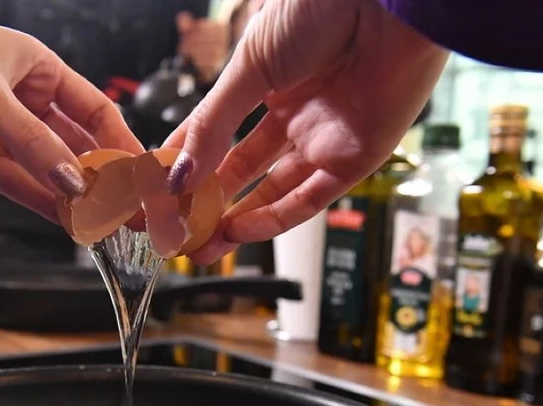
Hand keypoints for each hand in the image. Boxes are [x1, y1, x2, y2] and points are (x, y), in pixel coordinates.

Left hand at [0, 0, 143, 221]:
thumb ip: (32, 142)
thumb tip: (73, 181)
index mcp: (36, 67)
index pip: (93, 110)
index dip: (118, 143)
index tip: (140, 174)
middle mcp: (21, 99)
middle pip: (72, 145)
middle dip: (100, 178)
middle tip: (127, 209)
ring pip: (45, 170)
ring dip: (72, 196)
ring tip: (102, 223)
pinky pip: (14, 183)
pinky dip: (38, 201)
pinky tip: (64, 218)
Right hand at [164, 0, 448, 263]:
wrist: (384, 4)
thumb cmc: (317, 11)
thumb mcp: (248, 68)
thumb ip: (213, 125)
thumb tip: (176, 174)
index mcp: (268, 82)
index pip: (219, 133)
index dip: (188, 162)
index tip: (158, 188)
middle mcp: (295, 113)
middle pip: (245, 168)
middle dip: (210, 200)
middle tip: (177, 227)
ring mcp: (324, 137)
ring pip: (274, 190)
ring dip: (237, 219)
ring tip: (201, 245)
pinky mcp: (354, 159)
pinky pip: (309, 199)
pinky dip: (274, 219)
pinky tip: (239, 232)